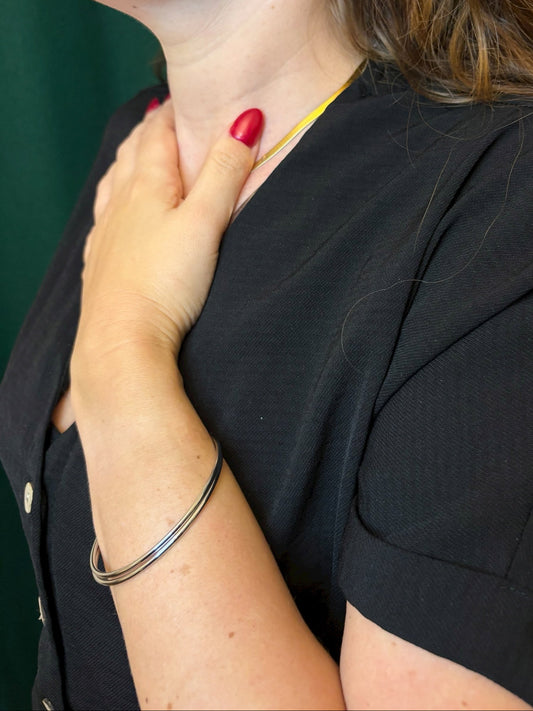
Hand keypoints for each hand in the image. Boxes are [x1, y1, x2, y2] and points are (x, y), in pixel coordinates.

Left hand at [76, 100, 262, 360]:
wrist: (122, 341)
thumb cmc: (165, 283)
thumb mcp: (205, 222)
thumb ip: (225, 172)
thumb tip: (245, 121)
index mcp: (147, 187)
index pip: (158, 134)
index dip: (174, 112)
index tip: (187, 96)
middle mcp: (120, 204)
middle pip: (134, 153)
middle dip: (151, 131)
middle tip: (166, 117)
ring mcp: (107, 234)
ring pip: (114, 183)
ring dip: (129, 162)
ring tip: (138, 153)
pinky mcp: (102, 264)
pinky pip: (104, 218)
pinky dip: (113, 201)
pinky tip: (114, 212)